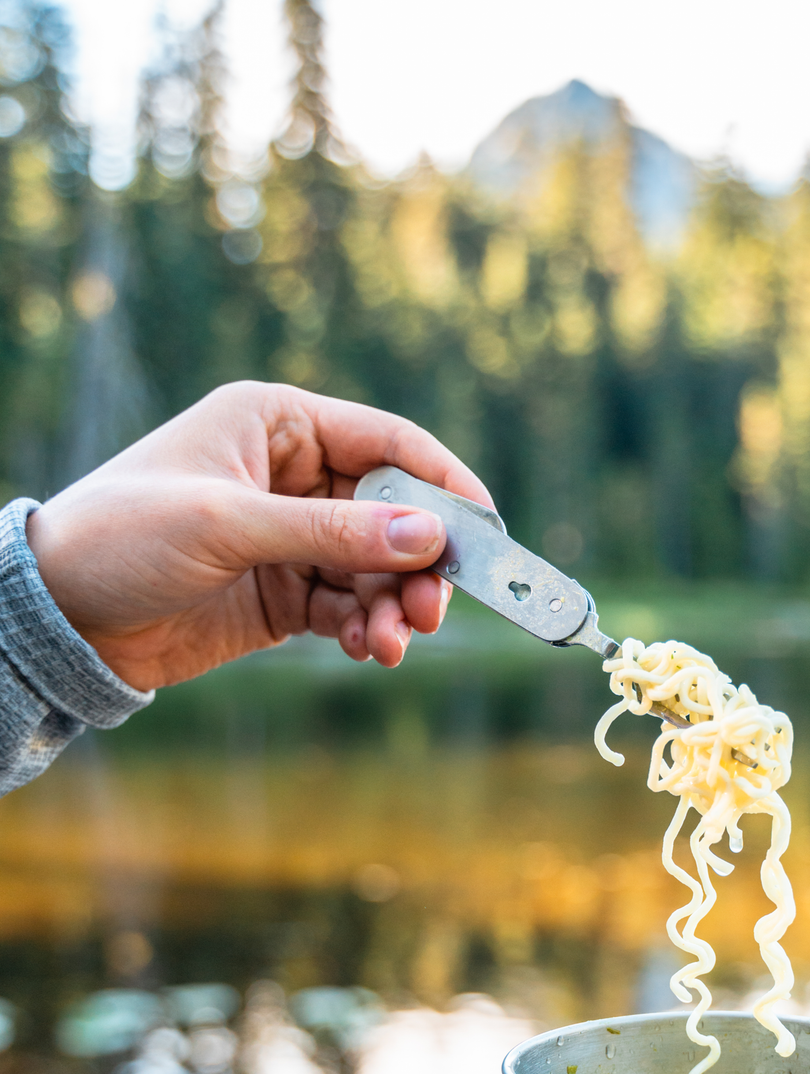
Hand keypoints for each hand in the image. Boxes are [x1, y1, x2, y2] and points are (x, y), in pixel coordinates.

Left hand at [25, 381, 492, 688]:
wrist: (59, 617)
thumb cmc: (124, 538)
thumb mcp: (229, 527)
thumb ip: (333, 533)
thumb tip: (429, 536)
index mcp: (277, 423)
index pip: (388, 443)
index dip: (443, 485)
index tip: (486, 533)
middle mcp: (292, 475)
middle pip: (395, 514)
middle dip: (420, 564)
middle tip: (433, 610)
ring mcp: (291, 538)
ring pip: (377, 569)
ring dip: (396, 607)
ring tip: (394, 645)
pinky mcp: (283, 595)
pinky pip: (350, 608)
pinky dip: (369, 630)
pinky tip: (372, 651)